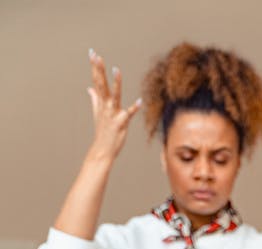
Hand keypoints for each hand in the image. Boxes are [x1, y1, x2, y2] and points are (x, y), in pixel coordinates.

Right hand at [86, 49, 140, 164]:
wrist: (103, 150)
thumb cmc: (103, 132)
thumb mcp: (97, 113)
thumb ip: (95, 99)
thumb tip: (90, 88)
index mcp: (101, 103)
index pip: (97, 81)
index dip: (95, 67)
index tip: (92, 53)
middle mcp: (106, 106)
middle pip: (102, 85)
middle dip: (99, 70)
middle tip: (96, 55)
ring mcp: (113, 114)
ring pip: (114, 96)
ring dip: (116, 83)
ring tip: (116, 70)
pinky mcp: (122, 123)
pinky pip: (129, 114)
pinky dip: (134, 108)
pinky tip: (140, 101)